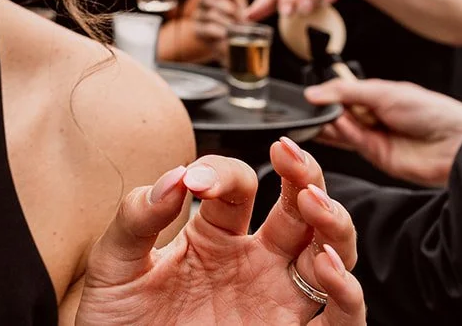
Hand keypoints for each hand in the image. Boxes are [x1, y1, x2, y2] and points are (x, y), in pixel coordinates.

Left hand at [74, 137, 363, 323]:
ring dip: (334, 222)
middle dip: (305, 175)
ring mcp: (276, 300)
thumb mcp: (115, 265)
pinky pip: (342, 319)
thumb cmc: (118, 323)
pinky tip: (325, 263)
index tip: (195, 181)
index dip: (221, 173)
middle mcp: (254, 263)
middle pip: (300, 211)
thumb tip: (174, 177)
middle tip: (289, 154)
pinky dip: (347, 290)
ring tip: (313, 200)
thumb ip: (137, 217)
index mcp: (213, 235)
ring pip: (330, 253)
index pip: (237, 186)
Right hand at [190, 0, 243, 57]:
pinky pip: (206, 27)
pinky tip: (224, 33)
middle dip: (222, 4)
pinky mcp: (198, 30)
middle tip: (232, 11)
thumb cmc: (238, 23)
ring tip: (234, 27)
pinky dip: (217, 30)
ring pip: (209, 14)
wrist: (235, 44)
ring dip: (224, 20)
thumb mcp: (240, 8)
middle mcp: (203, 4)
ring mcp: (199, 17)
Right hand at [304, 78, 461, 186]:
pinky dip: (342, 134)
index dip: (325, 95)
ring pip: (341, 130)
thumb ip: (346, 91)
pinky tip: (335, 125)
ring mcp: (374, 138)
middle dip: (323, 111)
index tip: (307, 96)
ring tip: (315, 116)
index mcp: (376, 97)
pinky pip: (352, 143)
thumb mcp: (383, 92)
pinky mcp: (376, 157)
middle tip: (306, 108)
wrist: (456, 142)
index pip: (342, 95)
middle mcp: (373, 117)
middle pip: (338, 114)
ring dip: (328, 123)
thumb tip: (312, 93)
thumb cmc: (429, 110)